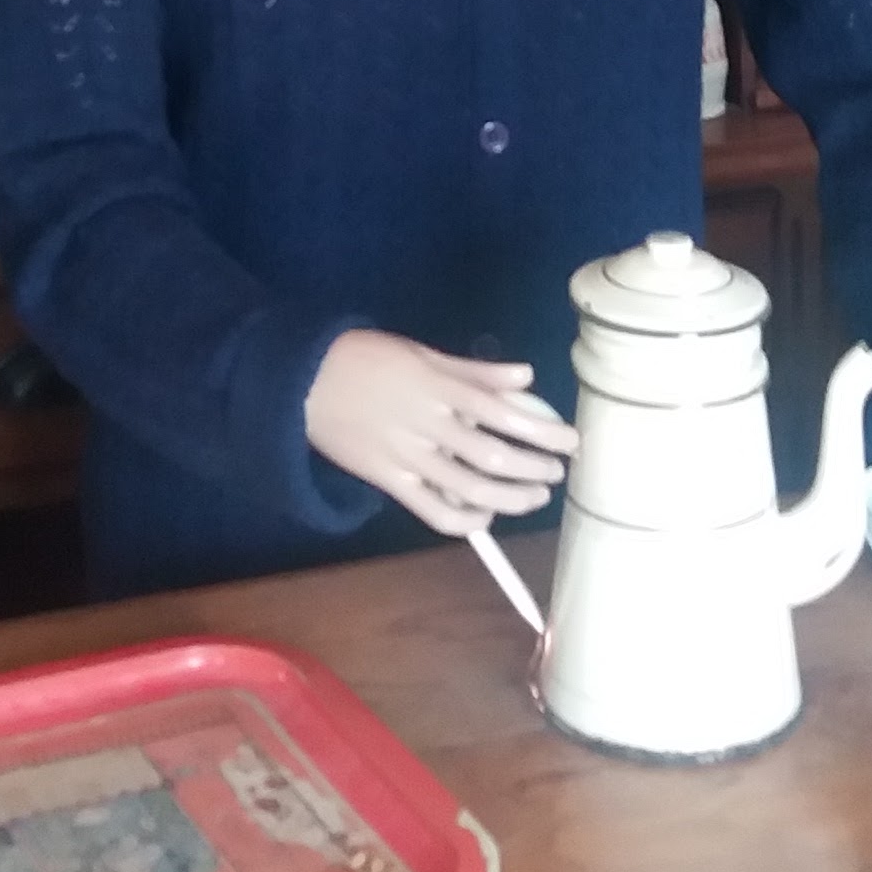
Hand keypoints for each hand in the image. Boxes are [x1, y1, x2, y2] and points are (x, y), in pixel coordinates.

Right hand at [307, 330, 577, 537]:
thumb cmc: (365, 358)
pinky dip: (464, 519)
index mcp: (439, 387)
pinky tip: (485, 515)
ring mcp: (408, 457)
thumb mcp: (420, 352)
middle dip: (534, 467)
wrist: (302, 381)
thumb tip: (526, 377)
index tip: (570, 440)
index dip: (543, 430)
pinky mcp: (389, 481)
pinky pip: (432, 510)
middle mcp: (428, 424)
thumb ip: (475, 370)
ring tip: (535, 496)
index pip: (504, 413)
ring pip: (470, 488)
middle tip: (557, 469)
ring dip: (511, 497)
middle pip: (494, 456)